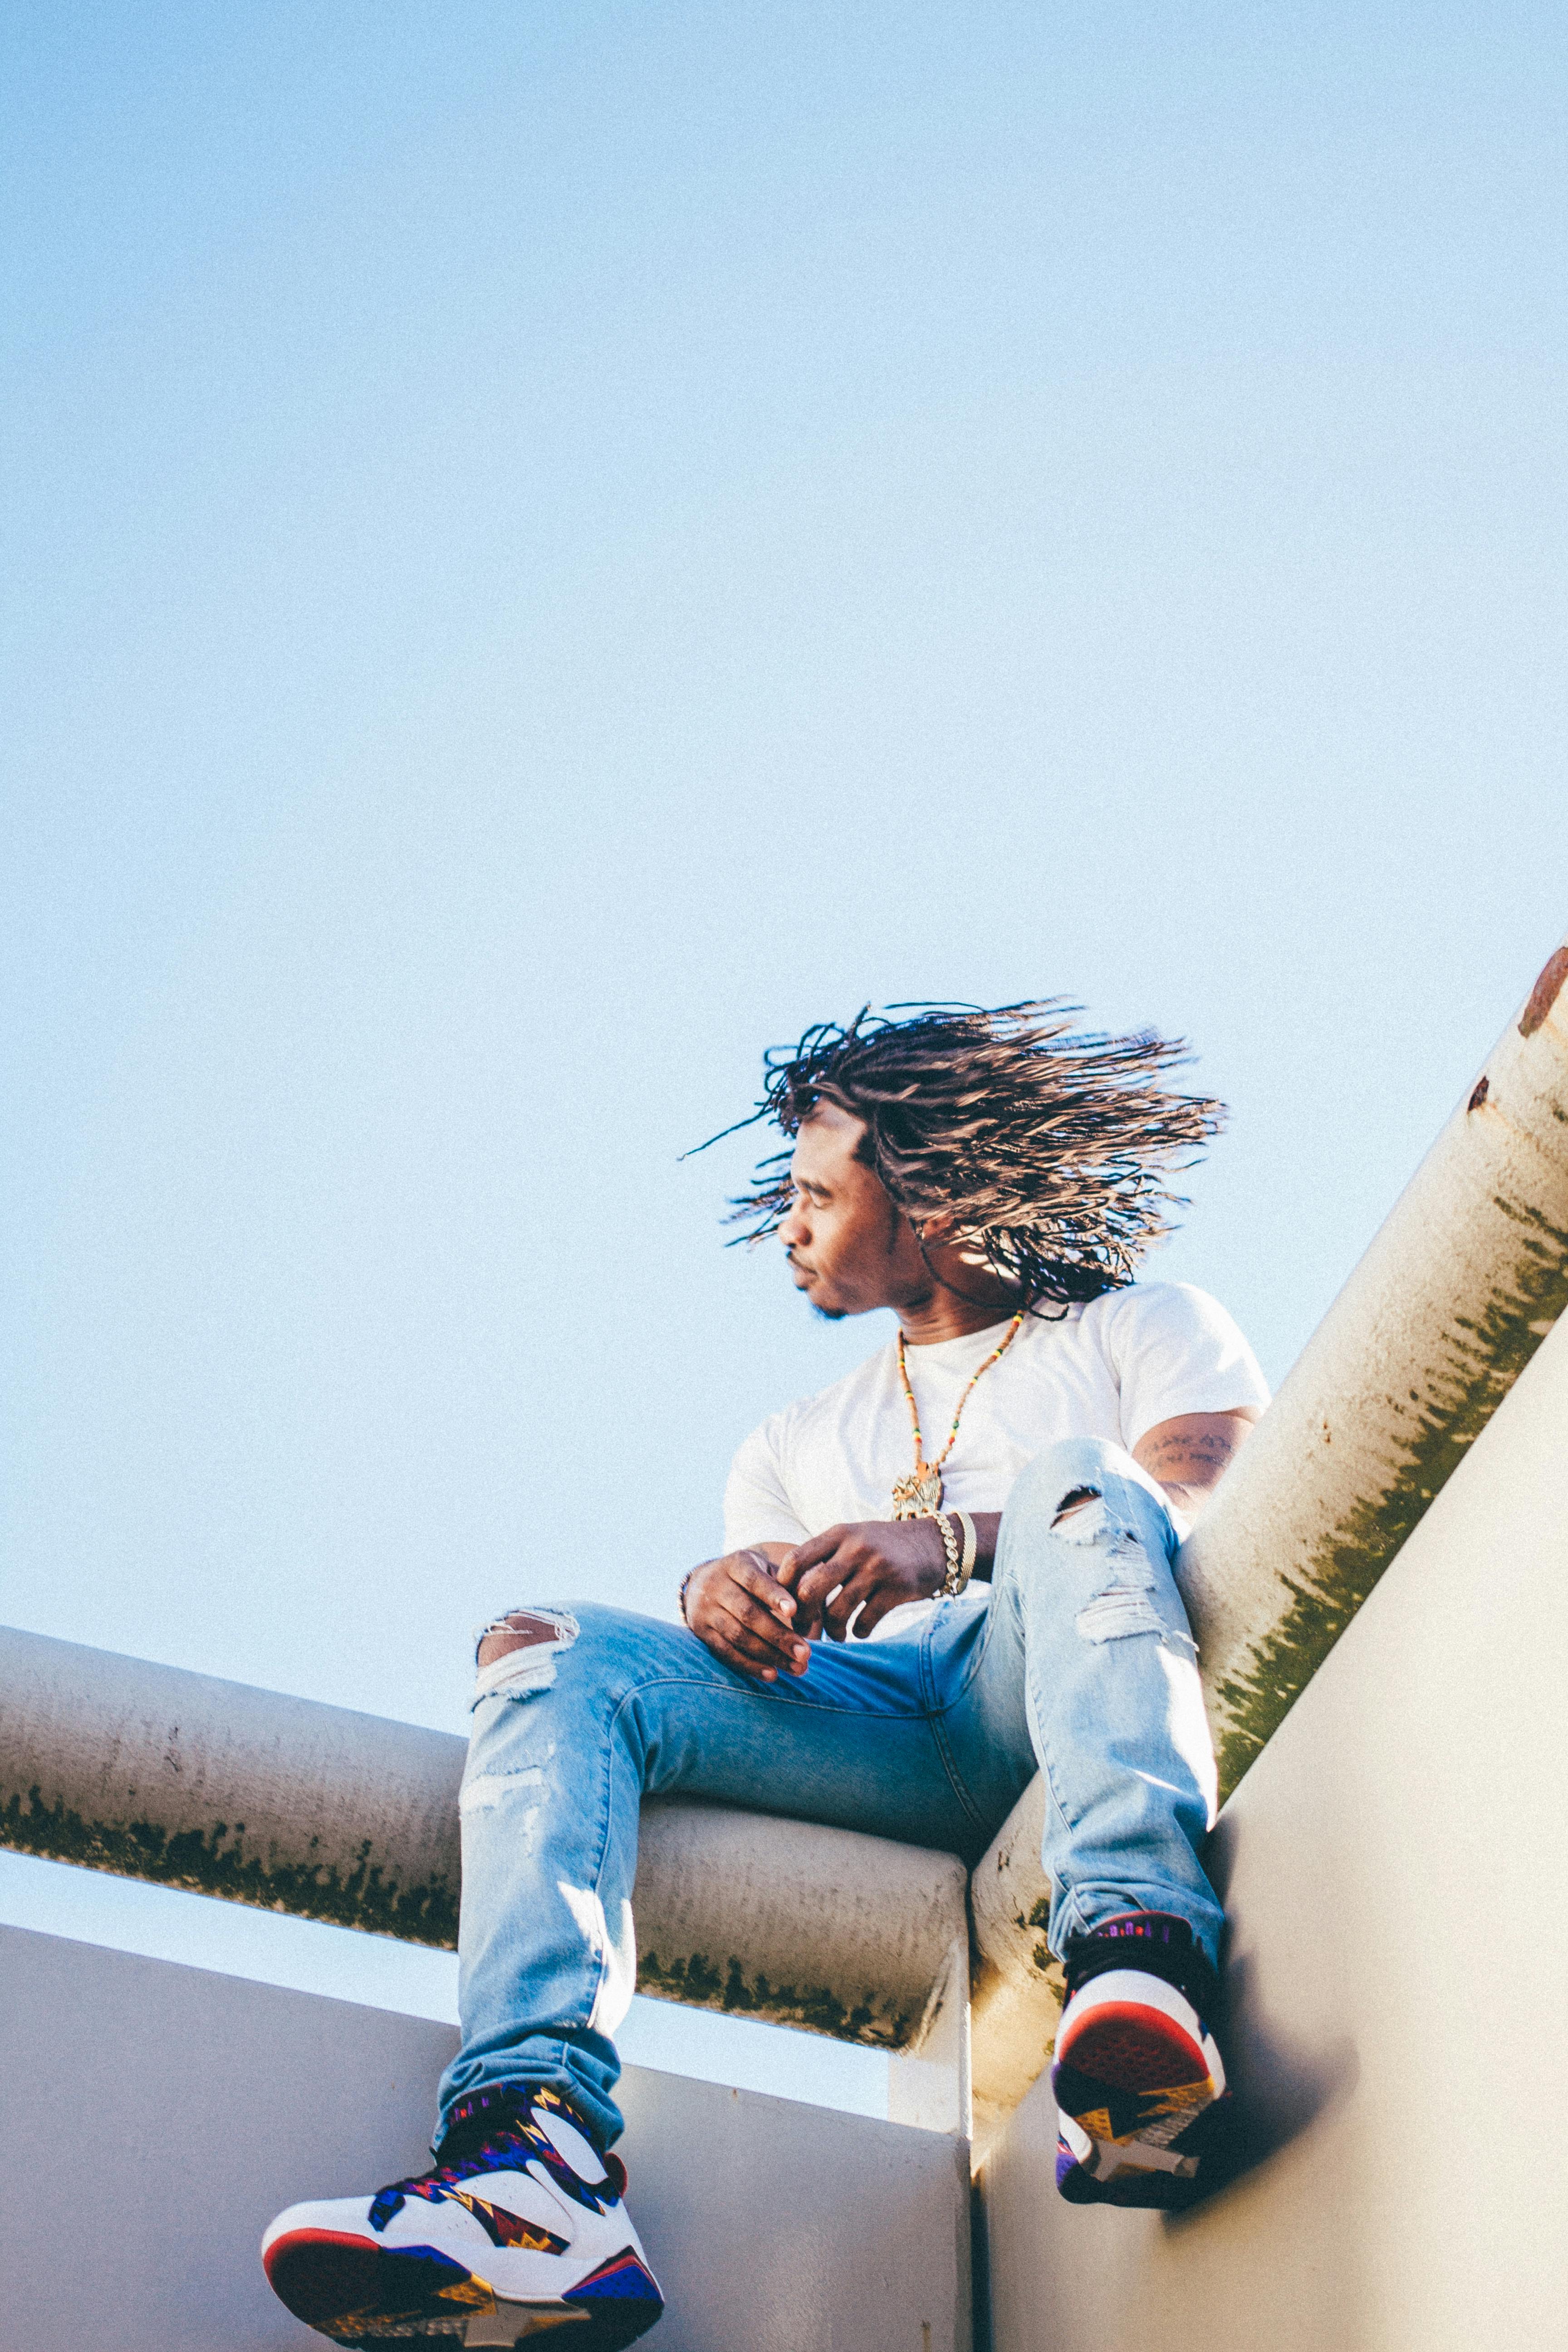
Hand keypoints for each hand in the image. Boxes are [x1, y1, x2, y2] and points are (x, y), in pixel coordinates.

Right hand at [682, 1549, 812, 1680]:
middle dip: (778, 1635)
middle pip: (747, 1613)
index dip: (774, 1595)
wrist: (700, 1584)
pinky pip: (725, 1652)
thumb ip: (787, 1583)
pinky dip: (749, 1665)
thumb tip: (813, 1607)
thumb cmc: (748, 1578)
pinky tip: (772, 1674)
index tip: (794, 1611)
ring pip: (737, 1636)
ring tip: (797, 1668)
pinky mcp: (701, 1633)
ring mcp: (705, 1610)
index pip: (755, 1580)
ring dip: (769, 1655)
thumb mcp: (764, 1569)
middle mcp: (716, 1585)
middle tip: (806, 1653)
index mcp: (737, 1564)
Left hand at [780, 1519, 947, 1641]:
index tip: (787, 1604)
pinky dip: (859, 1632)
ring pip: (837, 1611)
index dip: (784, 1587)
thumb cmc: (884, 1545)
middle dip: (803, 1616)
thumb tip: (789, 1591)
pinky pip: (866, 1621)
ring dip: (833, 1630)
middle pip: (810, 1590)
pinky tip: (861, 1630)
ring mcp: (876, 1568)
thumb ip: (825, 1555)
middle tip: (805, 1629)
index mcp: (839, 1533)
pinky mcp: (897, 1589)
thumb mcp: (854, 1537)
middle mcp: (855, 1548)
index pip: (796, 1560)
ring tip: (837, 1633)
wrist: (935, 1544)